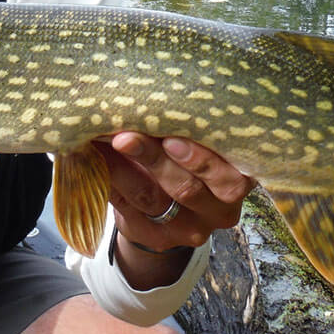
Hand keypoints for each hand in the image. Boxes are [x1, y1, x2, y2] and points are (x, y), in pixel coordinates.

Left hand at [99, 133, 254, 287]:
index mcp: (237, 184)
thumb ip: (191, 129)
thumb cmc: (189, 159)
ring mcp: (186, 229)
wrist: (171, 205)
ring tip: (105, 143)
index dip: (201, 158)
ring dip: (124, 169)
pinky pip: (127, 207)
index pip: (229, 179)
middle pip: (187, 188)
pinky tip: (96, 158)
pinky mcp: (154, 237)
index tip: (171, 137)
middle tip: (127, 136)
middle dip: (154, 159)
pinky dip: (109, 180)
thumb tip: (158, 96)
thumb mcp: (203, 145)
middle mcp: (217, 212)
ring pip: (152, 198)